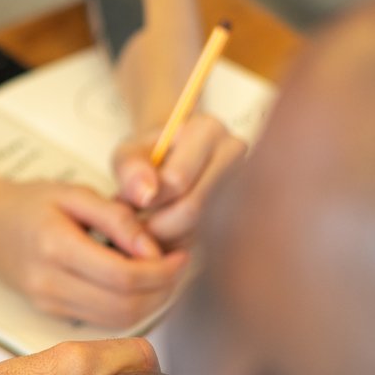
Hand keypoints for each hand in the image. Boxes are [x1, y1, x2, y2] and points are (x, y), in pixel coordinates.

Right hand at [0, 168, 185, 327]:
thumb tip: (154, 249)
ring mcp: (48, 302)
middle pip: (123, 306)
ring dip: (149, 302)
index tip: (179, 254)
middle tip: (178, 266)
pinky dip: (128, 307)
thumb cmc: (29, 202)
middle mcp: (49, 282)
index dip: (159, 271)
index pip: (121, 276)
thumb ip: (116, 218)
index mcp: (54, 245)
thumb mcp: (73, 193)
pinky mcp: (52, 312)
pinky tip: (137, 284)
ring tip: (162, 275)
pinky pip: (101, 320)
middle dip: (161, 290)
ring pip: (115, 320)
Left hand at [113, 112, 245, 250]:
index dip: (148, 200)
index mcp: (208, 130)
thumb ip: (130, 169)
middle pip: (192, 208)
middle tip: (137, 226)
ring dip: (166, 237)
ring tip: (149, 226)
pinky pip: (208, 241)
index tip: (132, 204)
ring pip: (200, 229)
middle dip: (156, 225)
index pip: (177, 179)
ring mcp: (245, 183)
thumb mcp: (129, 154)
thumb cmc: (149, 158)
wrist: (172, 164)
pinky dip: (181, 244)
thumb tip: (145, 197)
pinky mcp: (244, 212)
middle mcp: (234, 154)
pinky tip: (168, 233)